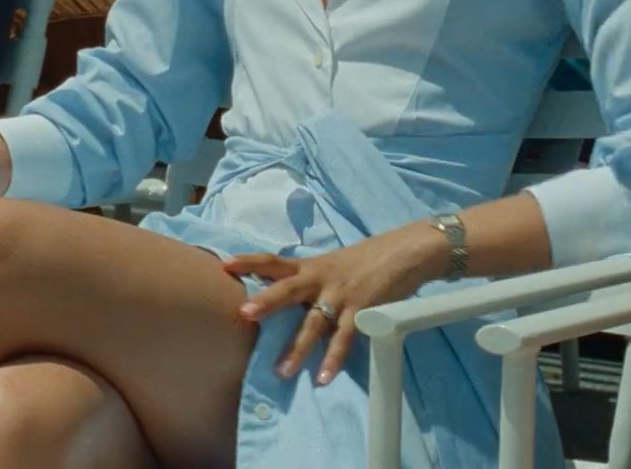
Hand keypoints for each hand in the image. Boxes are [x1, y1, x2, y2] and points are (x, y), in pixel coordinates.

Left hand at [224, 222, 446, 385]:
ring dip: (298, 348)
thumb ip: (308, 281)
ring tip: (282, 371)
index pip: (275, 261)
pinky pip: (345, 339)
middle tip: (245, 313)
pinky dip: (334, 359)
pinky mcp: (362, 310)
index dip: (250, 262)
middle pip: (289, 288)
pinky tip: (324, 377)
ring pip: (314, 323)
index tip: (224, 265)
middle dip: (267, 301)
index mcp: (312, 266)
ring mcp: (341, 295)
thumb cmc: (366, 260)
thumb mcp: (331, 264)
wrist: (405, 252)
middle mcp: (322, 278)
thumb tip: (282, 299)